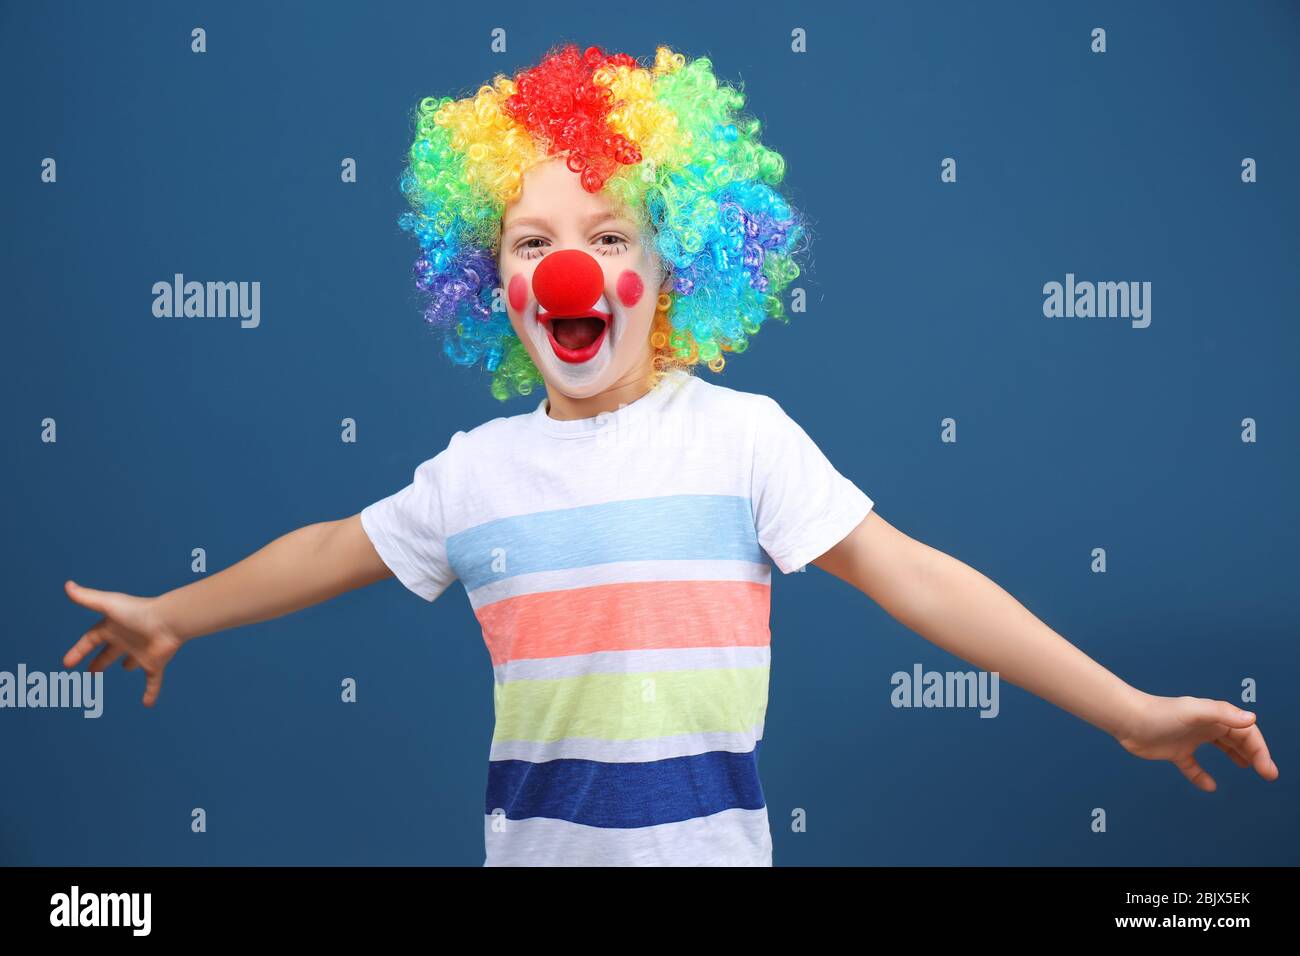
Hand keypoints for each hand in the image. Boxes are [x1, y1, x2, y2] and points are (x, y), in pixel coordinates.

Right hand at [62, 580, 184, 706]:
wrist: (169, 621)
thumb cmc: (138, 612)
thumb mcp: (108, 605)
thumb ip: (87, 598)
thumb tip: (67, 585)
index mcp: (114, 627)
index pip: (91, 640)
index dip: (79, 651)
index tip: (67, 663)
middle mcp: (127, 640)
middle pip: (110, 652)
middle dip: (100, 661)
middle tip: (90, 673)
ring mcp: (142, 652)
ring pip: (133, 661)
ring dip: (130, 665)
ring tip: (124, 670)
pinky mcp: (155, 663)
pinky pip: (153, 681)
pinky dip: (151, 692)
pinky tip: (148, 703)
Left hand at [1115, 692, 1278, 790]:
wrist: (1127, 720)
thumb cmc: (1159, 713)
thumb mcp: (1193, 712)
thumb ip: (1222, 714)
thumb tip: (1251, 719)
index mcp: (1213, 716)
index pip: (1245, 732)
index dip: (1260, 750)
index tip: (1267, 770)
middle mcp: (1204, 726)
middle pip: (1236, 739)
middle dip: (1254, 753)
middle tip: (1268, 773)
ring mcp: (1190, 739)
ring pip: (1220, 747)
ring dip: (1236, 756)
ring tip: (1249, 767)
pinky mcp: (1175, 751)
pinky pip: (1193, 766)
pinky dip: (1201, 776)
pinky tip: (1209, 786)